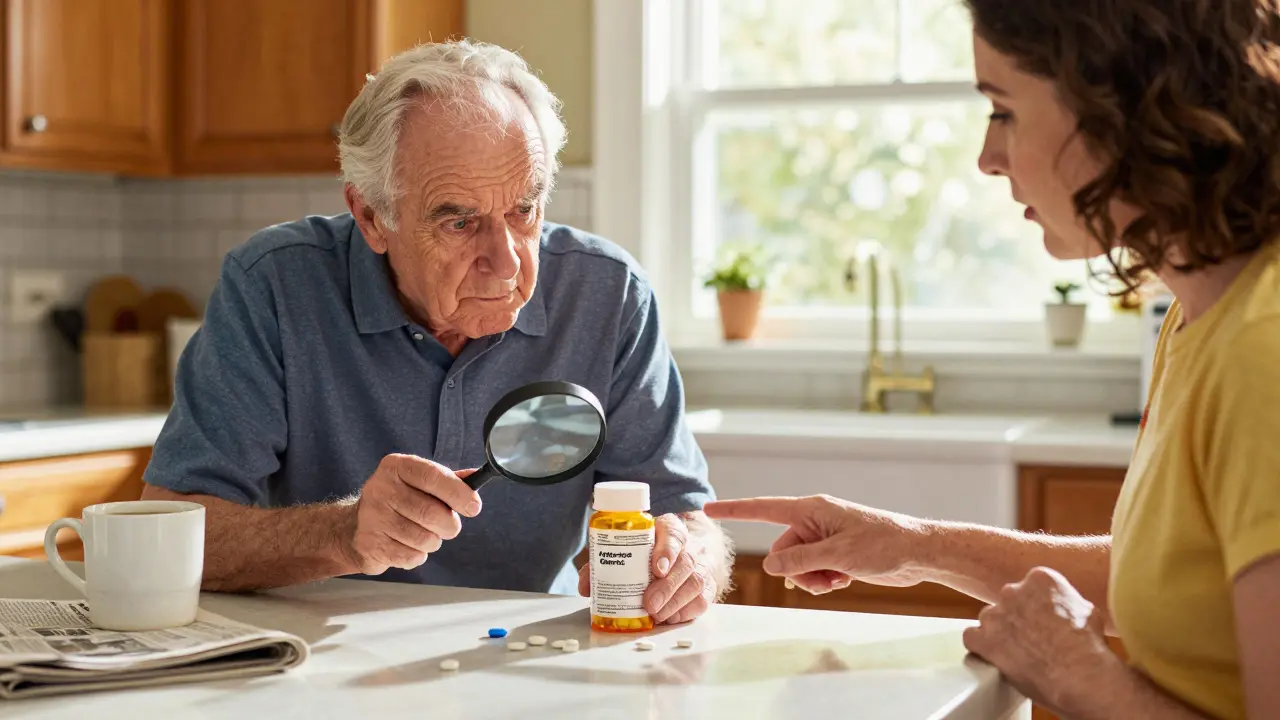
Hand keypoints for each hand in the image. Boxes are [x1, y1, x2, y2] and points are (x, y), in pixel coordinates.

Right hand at [345, 454, 481, 574]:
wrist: (357, 525)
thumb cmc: (400, 501)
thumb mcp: (421, 482)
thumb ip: (449, 480)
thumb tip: (475, 478)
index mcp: (396, 466)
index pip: (432, 476)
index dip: (458, 493)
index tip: (474, 507)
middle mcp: (380, 488)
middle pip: (431, 512)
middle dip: (449, 524)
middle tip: (448, 526)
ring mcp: (372, 517)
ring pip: (423, 538)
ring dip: (433, 541)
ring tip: (423, 534)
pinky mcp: (370, 544)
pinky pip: (411, 557)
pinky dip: (417, 555)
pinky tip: (407, 545)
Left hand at [578, 513, 718, 624]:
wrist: (684, 554)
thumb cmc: (649, 552)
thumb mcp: (628, 549)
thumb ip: (604, 563)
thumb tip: (586, 586)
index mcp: (668, 530)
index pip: (673, 533)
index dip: (667, 551)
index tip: (656, 569)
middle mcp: (689, 546)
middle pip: (686, 562)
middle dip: (667, 586)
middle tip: (649, 604)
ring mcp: (702, 566)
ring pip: (696, 582)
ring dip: (674, 602)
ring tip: (656, 614)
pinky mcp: (707, 587)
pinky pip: (702, 600)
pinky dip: (684, 612)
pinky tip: (668, 617)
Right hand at [703, 494, 928, 593]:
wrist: (917, 553)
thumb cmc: (883, 544)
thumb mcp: (838, 554)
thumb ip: (800, 560)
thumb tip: (770, 566)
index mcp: (811, 510)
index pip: (764, 509)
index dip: (735, 510)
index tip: (708, 508)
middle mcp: (814, 522)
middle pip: (781, 550)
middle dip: (796, 570)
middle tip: (826, 576)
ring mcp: (824, 539)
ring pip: (796, 566)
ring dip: (811, 579)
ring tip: (838, 579)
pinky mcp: (835, 555)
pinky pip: (811, 572)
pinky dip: (822, 581)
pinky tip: (843, 580)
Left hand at [962, 567, 1121, 717]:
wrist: (1079, 674)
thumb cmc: (1089, 647)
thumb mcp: (1086, 610)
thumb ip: (1065, 601)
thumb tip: (1063, 606)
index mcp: (1040, 579)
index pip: (1030, 586)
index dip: (1036, 605)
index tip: (1042, 619)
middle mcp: (1013, 591)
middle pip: (1009, 601)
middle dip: (1018, 617)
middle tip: (1032, 637)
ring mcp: (995, 615)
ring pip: (990, 619)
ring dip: (999, 632)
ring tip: (1017, 651)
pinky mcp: (983, 639)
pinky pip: (972, 637)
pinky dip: (980, 647)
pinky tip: (994, 656)